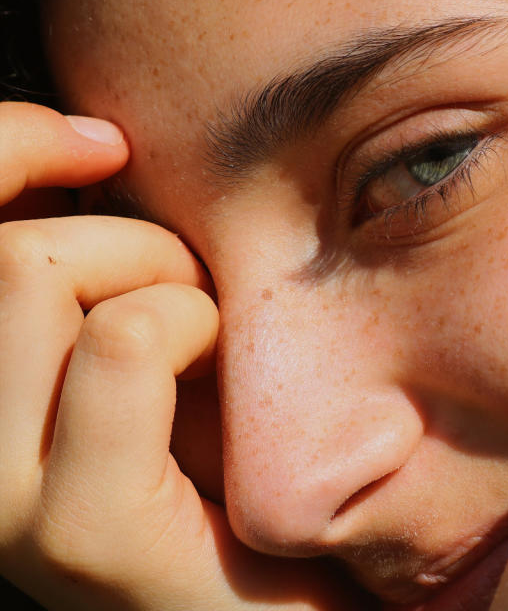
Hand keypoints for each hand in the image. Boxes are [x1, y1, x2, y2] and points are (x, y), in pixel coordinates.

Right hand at [0, 103, 368, 609]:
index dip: (6, 147)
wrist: (279, 599)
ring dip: (155, 273)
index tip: (100, 144)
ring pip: (35, 272)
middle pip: (1, 250)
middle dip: (125, 238)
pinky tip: (213, 363)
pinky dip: (186, 321)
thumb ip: (97, 277)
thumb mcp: (150, 345)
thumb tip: (94, 151)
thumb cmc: (225, 462)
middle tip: (190, 292)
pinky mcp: (79, 533)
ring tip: (203, 333)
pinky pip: (125, 340)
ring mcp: (1, 500)